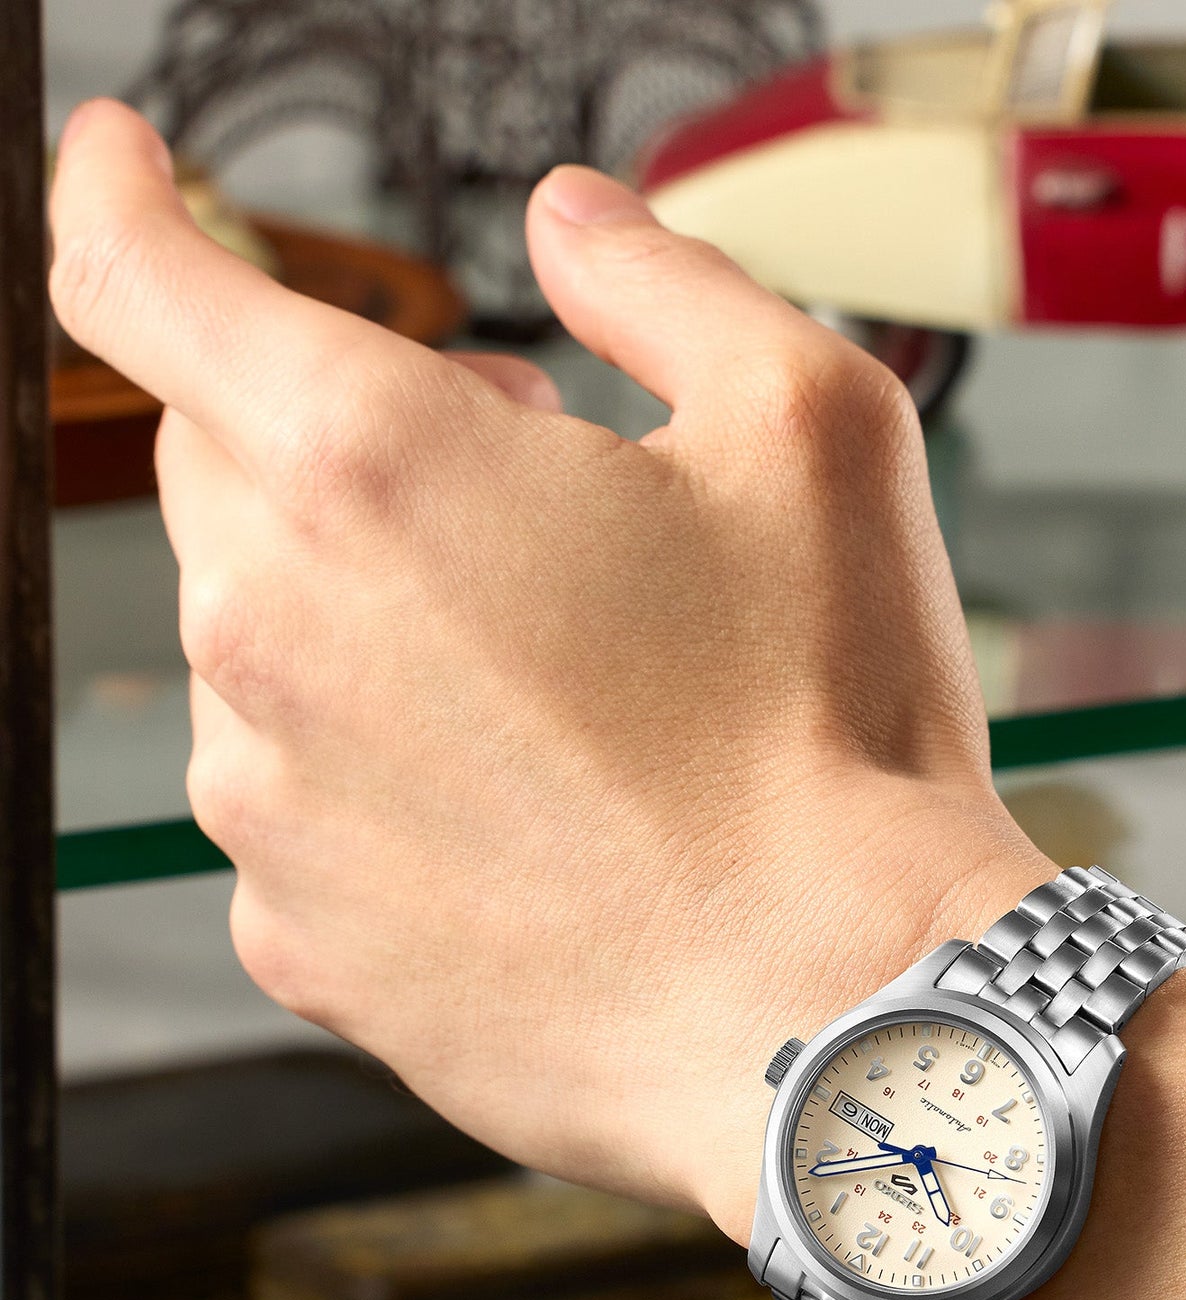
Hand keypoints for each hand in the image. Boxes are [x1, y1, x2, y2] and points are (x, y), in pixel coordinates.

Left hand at [48, 99, 1052, 1244]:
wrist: (836, 1014)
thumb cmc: (833, 733)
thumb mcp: (814, 428)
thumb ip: (664, 281)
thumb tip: (572, 225)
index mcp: (376, 465)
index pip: (140, 279)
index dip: (120, 196)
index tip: (123, 172)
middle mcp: (277, 634)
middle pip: (225, 472)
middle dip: (341, 445)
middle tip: (525, 503)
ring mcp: (274, 811)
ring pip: (266, 654)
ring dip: (376, 628)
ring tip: (566, 695)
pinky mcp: (305, 947)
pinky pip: (304, 816)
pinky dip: (384, 785)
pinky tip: (537, 823)